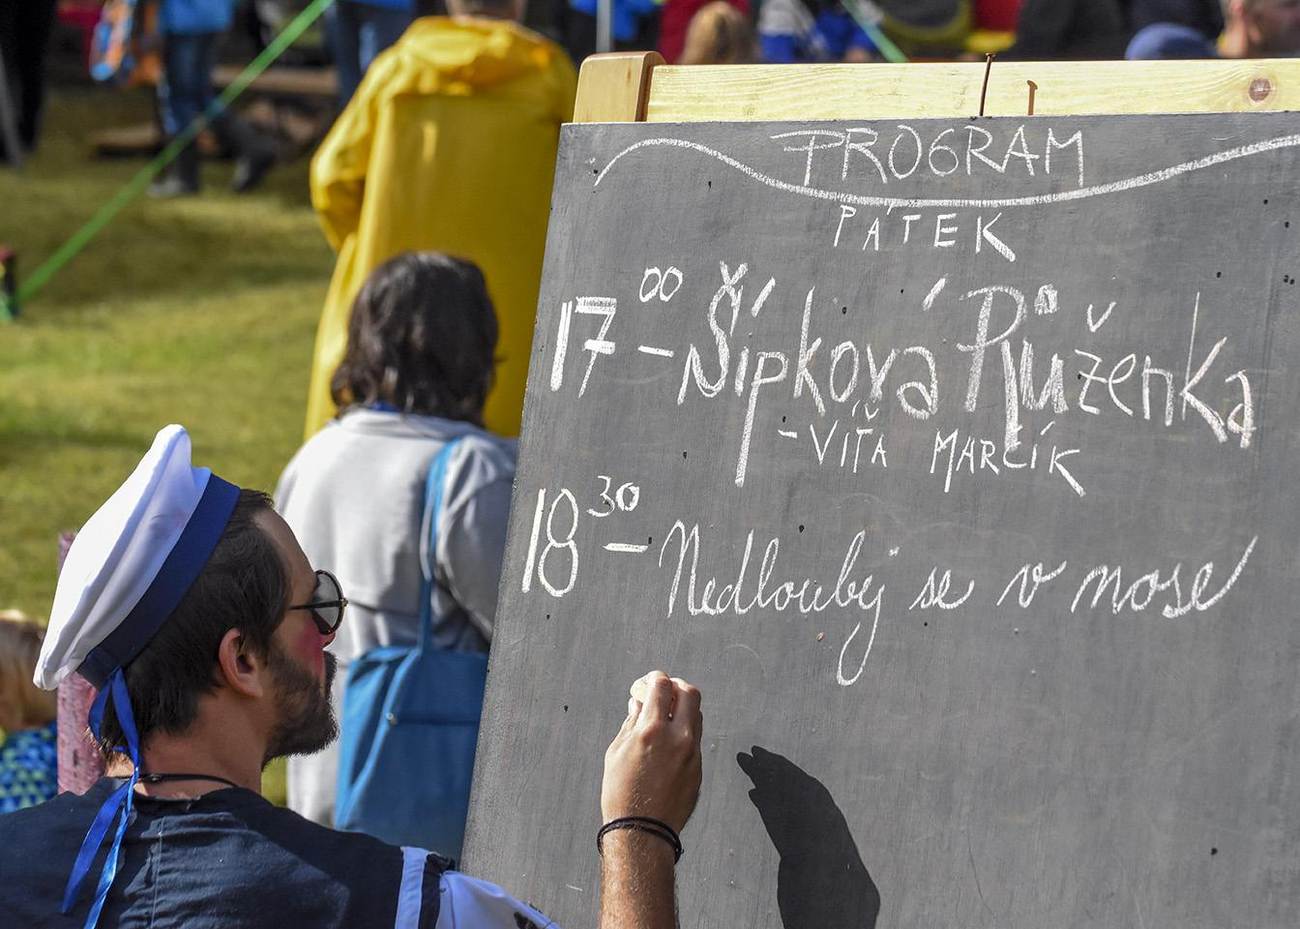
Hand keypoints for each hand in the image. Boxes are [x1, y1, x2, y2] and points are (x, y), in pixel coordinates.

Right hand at [600, 671, 702, 834]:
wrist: (643, 832)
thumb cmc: (621, 793)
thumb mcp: (616, 752)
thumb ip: (631, 722)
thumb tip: (639, 702)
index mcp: (652, 730)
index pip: (662, 686)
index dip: (654, 679)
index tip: (649, 682)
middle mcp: (677, 737)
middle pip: (689, 693)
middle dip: (676, 686)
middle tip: (664, 691)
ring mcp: (692, 753)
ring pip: (696, 715)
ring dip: (683, 708)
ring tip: (665, 717)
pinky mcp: (698, 768)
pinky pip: (695, 739)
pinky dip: (684, 731)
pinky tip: (669, 742)